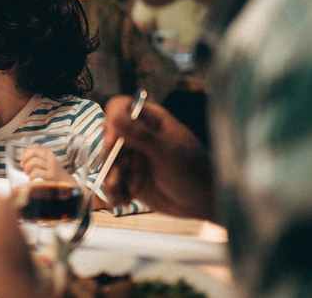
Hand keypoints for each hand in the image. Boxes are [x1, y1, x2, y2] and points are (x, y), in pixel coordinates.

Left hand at [21, 145, 73, 183]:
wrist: (66, 182)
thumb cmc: (53, 172)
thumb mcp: (46, 162)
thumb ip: (37, 157)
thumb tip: (23, 154)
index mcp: (49, 153)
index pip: (35, 146)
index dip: (26, 151)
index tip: (23, 157)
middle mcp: (50, 157)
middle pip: (34, 152)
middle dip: (25, 158)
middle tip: (22, 165)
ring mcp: (51, 166)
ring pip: (35, 161)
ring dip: (27, 167)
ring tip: (27, 173)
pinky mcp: (51, 175)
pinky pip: (37, 172)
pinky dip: (31, 175)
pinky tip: (31, 179)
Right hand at [103, 95, 216, 220]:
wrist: (202, 203)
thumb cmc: (194, 171)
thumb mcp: (168, 152)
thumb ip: (142, 135)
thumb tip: (117, 116)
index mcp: (151, 120)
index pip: (121, 108)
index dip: (112, 121)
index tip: (111, 142)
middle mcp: (138, 136)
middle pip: (110, 138)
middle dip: (111, 159)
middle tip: (116, 177)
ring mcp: (133, 157)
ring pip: (109, 162)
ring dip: (111, 179)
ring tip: (121, 195)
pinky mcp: (130, 177)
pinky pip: (113, 181)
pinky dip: (114, 192)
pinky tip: (122, 201)